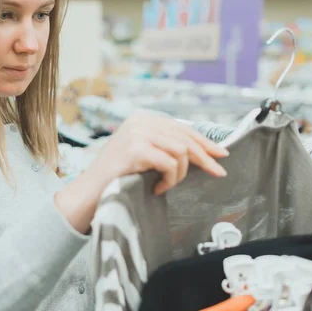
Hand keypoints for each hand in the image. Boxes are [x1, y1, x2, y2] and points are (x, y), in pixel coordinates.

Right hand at [55, 110, 228, 233]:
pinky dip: (169, 180)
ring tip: (166, 186)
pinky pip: (171, 164)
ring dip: (179, 175)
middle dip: (205, 158)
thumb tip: (203, 152)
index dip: (205, 142)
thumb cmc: (118, 177)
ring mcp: (138, 132)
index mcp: (143, 117)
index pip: (182, 128)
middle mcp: (141, 120)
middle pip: (186, 138)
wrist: (89, 193)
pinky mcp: (137, 148)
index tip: (221, 155)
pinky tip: (157, 189)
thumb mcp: (144, 154)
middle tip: (218, 173)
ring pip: (182, 151)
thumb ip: (165, 146)